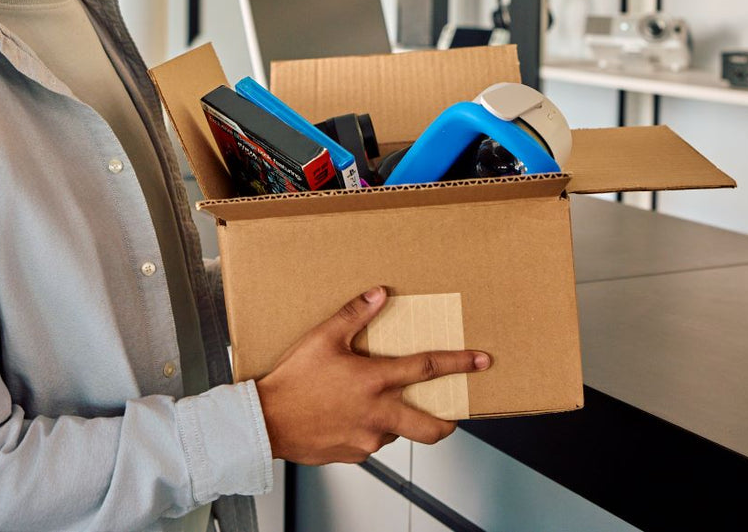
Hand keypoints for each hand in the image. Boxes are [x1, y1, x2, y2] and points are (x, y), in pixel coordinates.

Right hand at [254, 286, 490, 464]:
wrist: (266, 423)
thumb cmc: (292, 381)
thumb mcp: (322, 338)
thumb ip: (354, 315)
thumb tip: (379, 294)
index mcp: (374, 381)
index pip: (426, 368)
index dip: (458, 363)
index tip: (481, 361)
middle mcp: (378, 413)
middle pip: (432, 427)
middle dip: (449, 422)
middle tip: (453, 414)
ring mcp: (367, 438)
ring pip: (399, 433)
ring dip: (400, 421)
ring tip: (381, 406)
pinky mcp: (353, 454)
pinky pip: (373, 443)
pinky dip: (372, 430)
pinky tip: (353, 417)